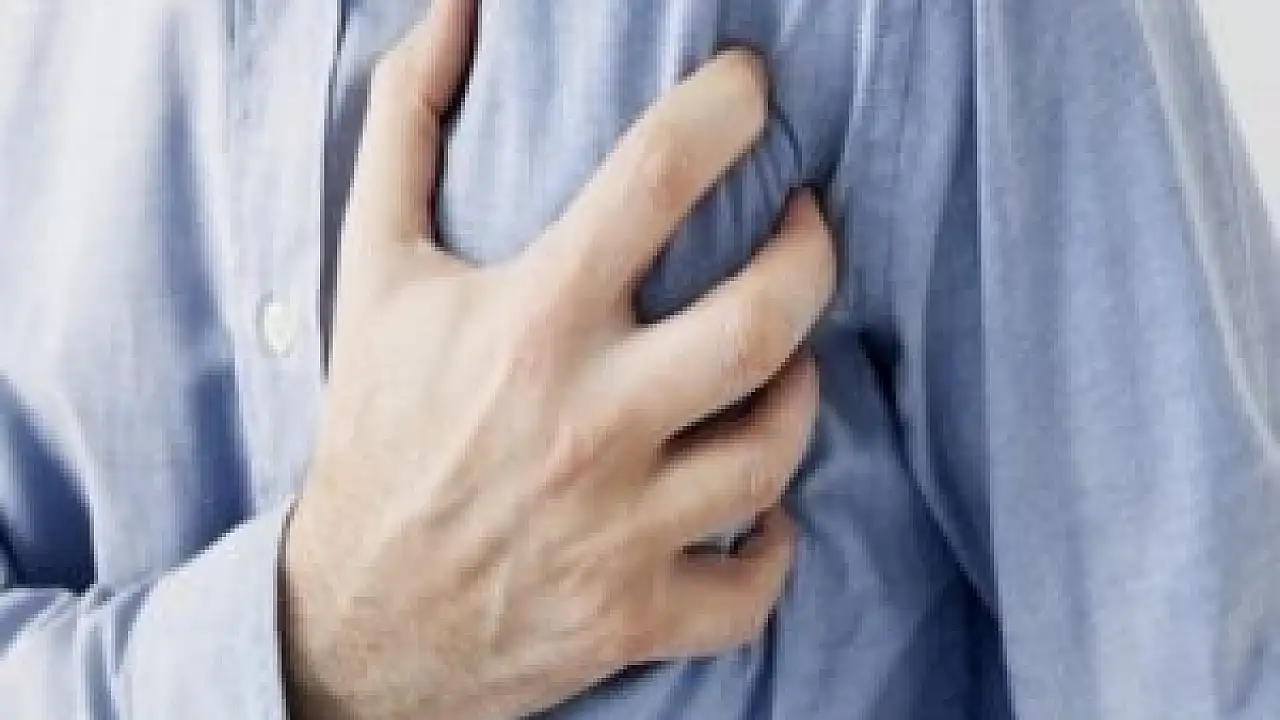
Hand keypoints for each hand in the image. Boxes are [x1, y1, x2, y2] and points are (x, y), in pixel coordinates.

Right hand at [280, 0, 835, 716]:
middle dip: (811, 253)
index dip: (728, 108)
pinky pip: (754, 585)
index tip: (752, 91)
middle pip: (763, 318)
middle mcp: (586, 422)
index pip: (660, 177)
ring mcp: (618, 527)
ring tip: (785, 360)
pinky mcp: (634, 613)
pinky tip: (760, 506)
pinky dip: (774, 545)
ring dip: (801, 393)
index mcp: (530, 322)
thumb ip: (405, 127)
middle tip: (804, 226)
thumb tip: (451, 12)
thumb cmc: (375, 427)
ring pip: (775, 447)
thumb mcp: (374, 269)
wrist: (352, 610)